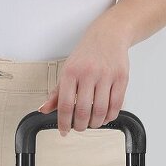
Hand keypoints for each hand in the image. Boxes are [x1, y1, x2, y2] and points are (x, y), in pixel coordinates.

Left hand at [39, 20, 129, 135]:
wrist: (109, 35)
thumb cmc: (86, 54)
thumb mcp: (67, 69)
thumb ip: (56, 92)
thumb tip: (43, 109)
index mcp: (71, 72)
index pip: (65, 104)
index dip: (64, 122)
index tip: (64, 131)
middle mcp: (88, 73)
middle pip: (83, 111)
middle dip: (80, 126)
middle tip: (79, 128)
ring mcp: (106, 75)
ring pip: (100, 111)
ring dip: (95, 123)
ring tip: (92, 123)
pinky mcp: (121, 78)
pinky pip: (116, 105)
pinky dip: (110, 116)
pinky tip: (105, 117)